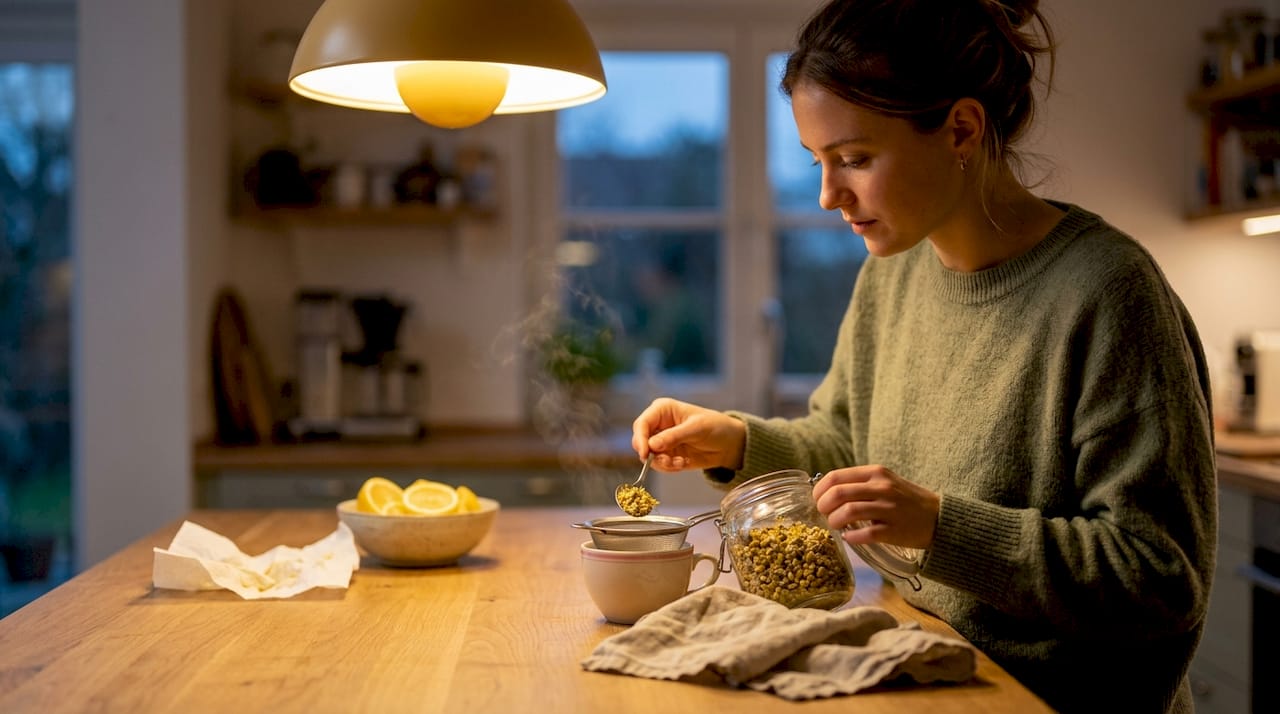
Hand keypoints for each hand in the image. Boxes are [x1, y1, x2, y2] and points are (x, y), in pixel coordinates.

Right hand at [631, 397, 745, 471]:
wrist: (728, 443)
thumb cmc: (715, 426)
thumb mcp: (696, 428)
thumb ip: (674, 436)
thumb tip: (652, 445)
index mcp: (662, 410)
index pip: (642, 424)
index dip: (640, 439)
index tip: (646, 453)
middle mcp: (658, 425)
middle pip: (640, 441)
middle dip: (651, 454)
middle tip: (667, 461)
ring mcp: (661, 441)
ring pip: (648, 457)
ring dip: (663, 463)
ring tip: (680, 462)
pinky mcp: (667, 455)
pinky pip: (659, 465)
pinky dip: (669, 468)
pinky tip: (683, 462)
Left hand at [813, 465, 939, 549]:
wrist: (940, 517)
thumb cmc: (906, 500)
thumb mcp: (885, 481)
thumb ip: (860, 484)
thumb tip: (827, 492)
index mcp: (875, 473)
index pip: (835, 477)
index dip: (819, 490)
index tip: (817, 500)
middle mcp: (882, 487)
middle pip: (838, 494)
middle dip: (823, 507)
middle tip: (824, 515)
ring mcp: (888, 508)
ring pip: (848, 512)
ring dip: (834, 522)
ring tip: (835, 526)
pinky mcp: (894, 530)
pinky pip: (865, 533)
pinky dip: (852, 537)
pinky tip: (849, 537)